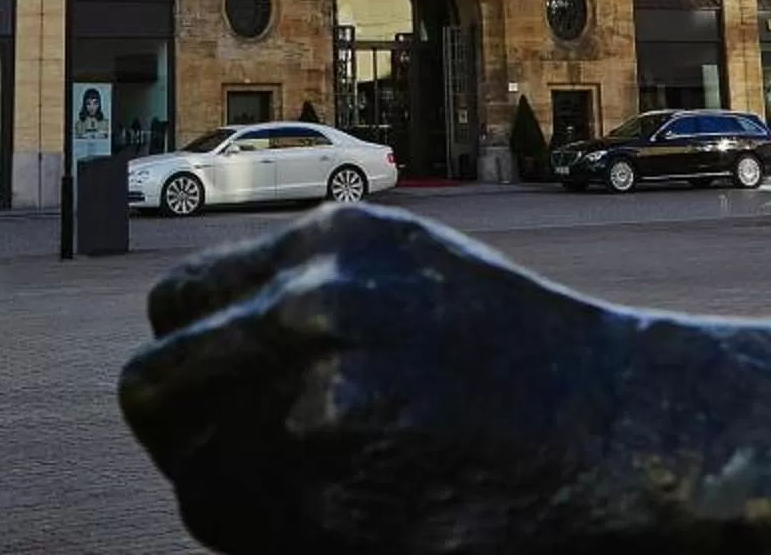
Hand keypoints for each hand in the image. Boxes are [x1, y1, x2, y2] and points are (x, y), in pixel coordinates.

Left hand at [120, 206, 664, 553]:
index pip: (174, 304)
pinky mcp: (339, 502)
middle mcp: (315, 309)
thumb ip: (298, 287)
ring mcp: (325, 406)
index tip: (209, 392)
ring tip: (306, 491)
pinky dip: (273, 535)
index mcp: (328, 245)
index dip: (185, 356)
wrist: (617, 430)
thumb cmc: (508, 355)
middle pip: (154, 387)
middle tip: (222, 456)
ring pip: (193, 474)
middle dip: (178, 428)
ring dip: (227, 493)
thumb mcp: (407, 271)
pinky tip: (339, 518)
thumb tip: (184, 336)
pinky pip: (245, 531)